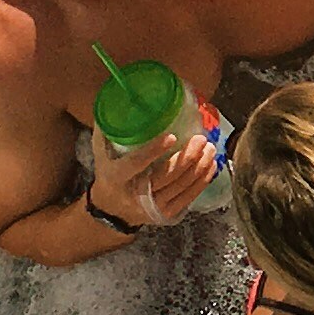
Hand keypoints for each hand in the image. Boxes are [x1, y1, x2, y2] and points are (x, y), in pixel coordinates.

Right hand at [97, 116, 218, 228]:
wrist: (112, 211)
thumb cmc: (109, 176)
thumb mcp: (102, 156)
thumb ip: (107, 133)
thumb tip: (115, 102)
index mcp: (117, 177)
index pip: (136, 164)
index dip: (153, 151)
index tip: (172, 136)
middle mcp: (136, 194)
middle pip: (166, 176)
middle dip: (186, 158)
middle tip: (200, 140)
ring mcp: (153, 206)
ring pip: (181, 187)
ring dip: (199, 167)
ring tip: (210, 148)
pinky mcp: (167, 212)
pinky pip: (189, 197)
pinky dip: (202, 181)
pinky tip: (211, 166)